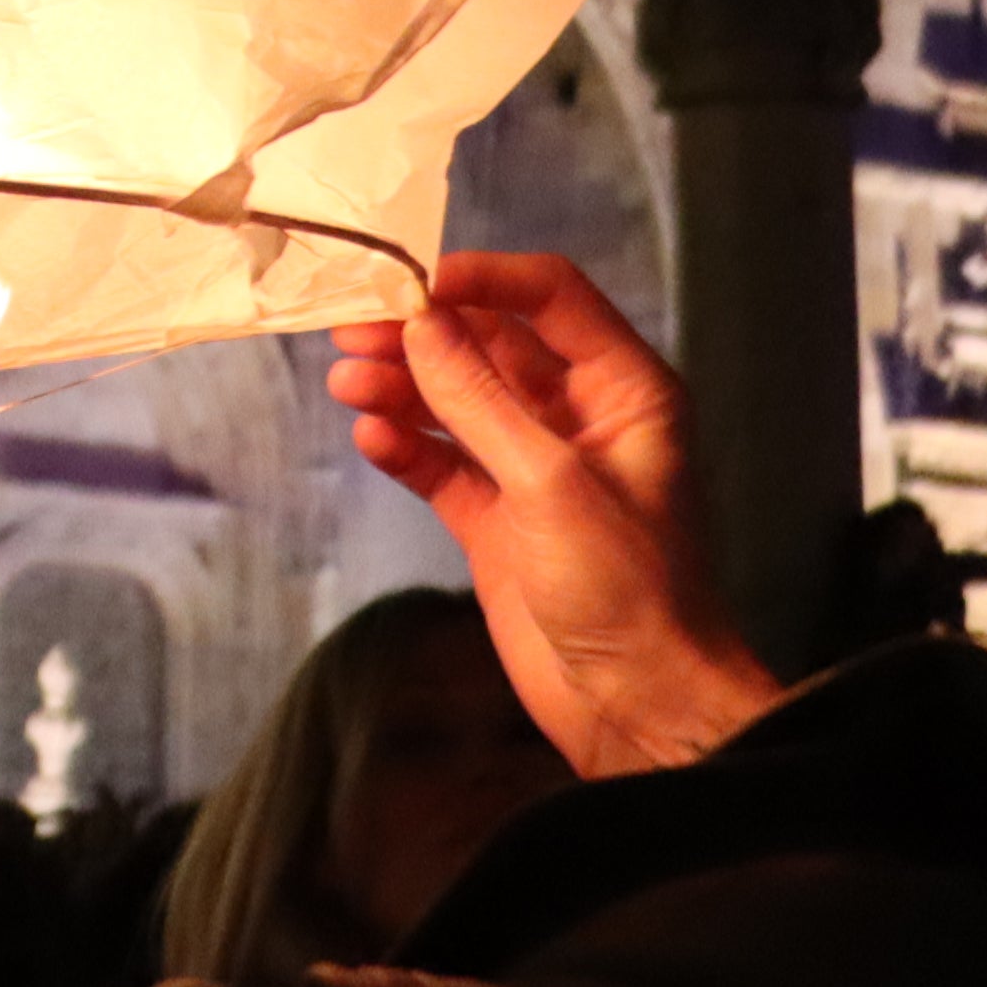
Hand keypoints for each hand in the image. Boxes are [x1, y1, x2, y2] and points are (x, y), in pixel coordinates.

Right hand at [326, 251, 780, 774]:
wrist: (639, 707)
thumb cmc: (634, 592)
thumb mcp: (554, 483)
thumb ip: (481, 401)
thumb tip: (420, 325)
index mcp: (625, 392)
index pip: (551, 298)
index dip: (482, 279)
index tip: (411, 278)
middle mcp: (579, 419)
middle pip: (490, 345)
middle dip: (422, 334)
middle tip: (353, 329)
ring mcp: (532, 470)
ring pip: (455, 402)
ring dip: (401, 386)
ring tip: (347, 382)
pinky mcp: (496, 521)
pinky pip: (440, 463)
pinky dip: (404, 446)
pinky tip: (371, 437)